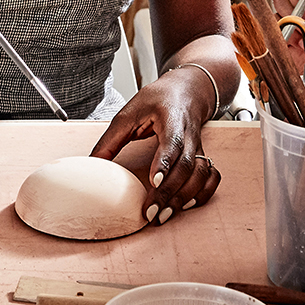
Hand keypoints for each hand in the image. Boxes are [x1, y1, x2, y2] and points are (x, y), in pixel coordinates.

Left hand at [89, 69, 220, 224]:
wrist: (188, 90)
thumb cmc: (160, 98)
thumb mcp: (129, 112)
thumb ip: (111, 139)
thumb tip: (92, 162)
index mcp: (172, 120)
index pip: (172, 143)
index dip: (164, 163)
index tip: (154, 182)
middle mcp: (189, 135)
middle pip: (186, 166)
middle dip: (170, 191)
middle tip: (152, 211)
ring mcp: (198, 146)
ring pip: (201, 174)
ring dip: (185, 197)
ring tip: (165, 214)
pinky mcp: (202, 155)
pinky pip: (211, 177)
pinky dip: (203, 193)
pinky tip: (187, 205)